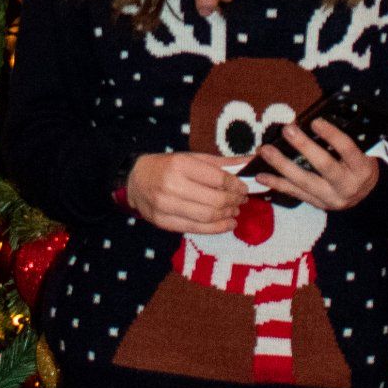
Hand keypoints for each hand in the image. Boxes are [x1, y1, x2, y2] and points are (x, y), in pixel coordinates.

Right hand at [125, 151, 245, 234]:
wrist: (135, 180)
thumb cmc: (168, 166)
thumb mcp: (193, 158)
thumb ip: (223, 163)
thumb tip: (251, 162)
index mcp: (181, 165)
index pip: (218, 179)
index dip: (236, 185)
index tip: (243, 188)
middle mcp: (172, 186)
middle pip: (215, 201)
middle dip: (234, 202)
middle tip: (241, 200)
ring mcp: (165, 206)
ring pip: (207, 217)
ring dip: (227, 216)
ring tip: (234, 211)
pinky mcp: (163, 222)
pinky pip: (196, 228)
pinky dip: (216, 228)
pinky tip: (227, 224)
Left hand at [253, 117, 380, 211]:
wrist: (364, 194)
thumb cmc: (359, 164)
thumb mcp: (361, 151)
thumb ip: (342, 139)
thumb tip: (313, 121)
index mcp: (362, 168)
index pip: (347, 149)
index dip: (332, 135)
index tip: (315, 121)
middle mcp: (347, 186)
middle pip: (324, 165)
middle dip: (303, 146)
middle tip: (287, 130)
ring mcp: (331, 198)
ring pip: (304, 181)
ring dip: (282, 165)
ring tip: (265, 151)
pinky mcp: (317, 204)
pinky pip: (295, 193)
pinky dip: (276, 183)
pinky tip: (260, 175)